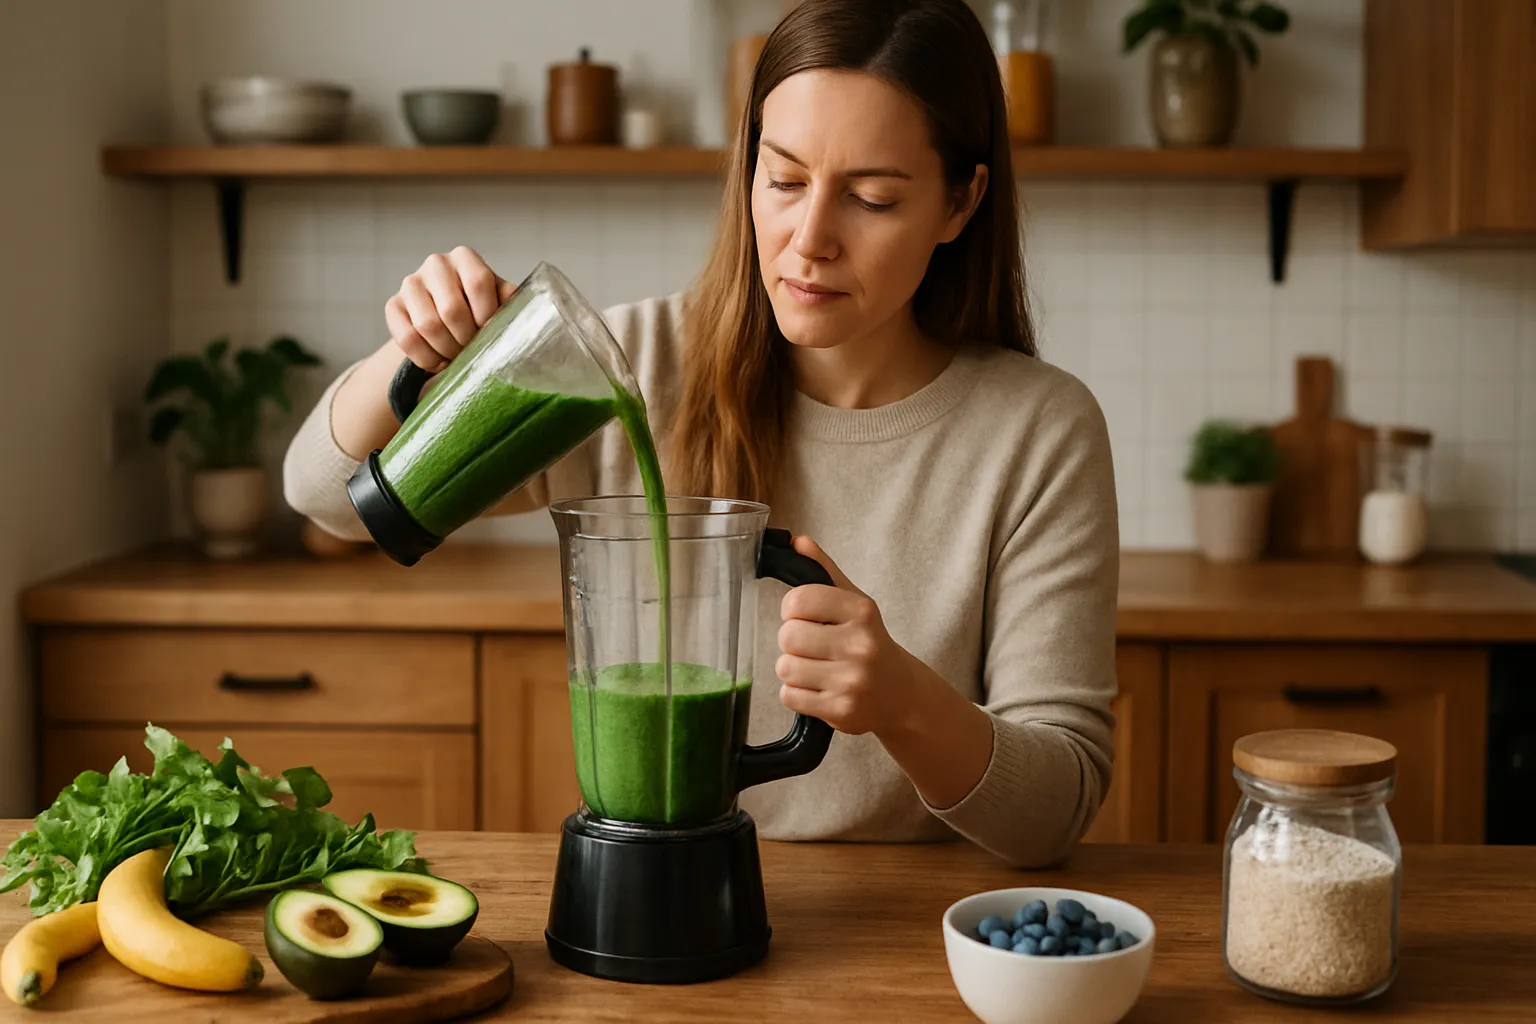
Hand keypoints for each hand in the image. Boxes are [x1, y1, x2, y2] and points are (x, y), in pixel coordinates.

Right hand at [385, 246, 516, 370]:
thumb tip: (524, 314)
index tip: (491, 334)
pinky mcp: (392, 305)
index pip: (479, 283)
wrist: (444, 318)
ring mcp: (410, 283)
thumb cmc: (479, 308)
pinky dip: (426, 358)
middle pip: (452, 309)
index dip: (487, 316)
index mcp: (465, 257)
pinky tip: (439, 362)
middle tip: (473, 352)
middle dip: (466, 340)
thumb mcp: (498, 300)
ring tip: (458, 359)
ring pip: (427, 326)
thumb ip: (509, 302)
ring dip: (447, 351)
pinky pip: (407, 338)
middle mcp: (436, 264)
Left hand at [774, 536, 921, 735]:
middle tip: (812, 647)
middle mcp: (860, 645)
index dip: (792, 609)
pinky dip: (797, 694)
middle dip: (792, 642)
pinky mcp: (841, 711)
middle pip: (787, 636)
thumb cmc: (871, 644)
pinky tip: (819, 689)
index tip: (804, 616)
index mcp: (861, 611)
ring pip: (785, 668)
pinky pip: (790, 696)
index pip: (798, 600)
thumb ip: (825, 571)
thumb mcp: (855, 604)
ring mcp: (852, 680)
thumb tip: (796, 541)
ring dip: (793, 669)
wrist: (902, 695)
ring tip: (816, 669)